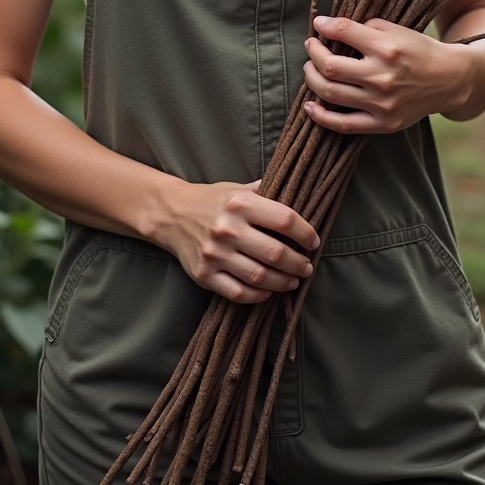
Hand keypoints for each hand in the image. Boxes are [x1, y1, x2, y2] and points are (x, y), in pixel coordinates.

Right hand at [157, 179, 318, 304]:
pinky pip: (239, 293)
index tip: (313, 242)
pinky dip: (259, 296)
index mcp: (240, 203)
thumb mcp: (238, 188)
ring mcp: (215, 254)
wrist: (171, 213)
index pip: (284, 220)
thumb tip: (300, 192)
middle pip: (276, 252)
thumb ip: (267, 192)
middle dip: (298, 263)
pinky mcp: (204, 275)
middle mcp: (228, 229)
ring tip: (293, 281)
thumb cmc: (212, 200)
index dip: (305, 233)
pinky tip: (268, 291)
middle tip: (307, 267)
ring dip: (283, 282)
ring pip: (260, 277)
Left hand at [302, 15, 474, 134]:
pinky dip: (321, 116)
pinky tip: (310, 106)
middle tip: (311, 47)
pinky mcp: (383, 124)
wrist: (450, 80)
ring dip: (312, 78)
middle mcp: (383, 77)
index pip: (345, 33)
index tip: (318, 25)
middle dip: (313, 54)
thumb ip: (365, 27)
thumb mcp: (397, 30)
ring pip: (331, 93)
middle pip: (331, 67)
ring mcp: (382, 104)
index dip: (325, 27)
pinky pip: (343, 125)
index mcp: (387, 49)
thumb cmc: (419, 50)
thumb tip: (330, 27)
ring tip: (311, 69)